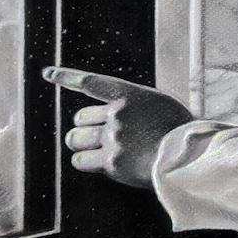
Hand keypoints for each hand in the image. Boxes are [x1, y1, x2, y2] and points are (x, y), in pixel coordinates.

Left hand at [42, 66, 193, 188]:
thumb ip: (136, 106)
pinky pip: (82, 160)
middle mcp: (117, 114)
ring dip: (81, 143)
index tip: (48, 73)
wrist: (189, 156)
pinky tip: (97, 163)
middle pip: (80, 118)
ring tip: (94, 149)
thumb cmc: (181, 131)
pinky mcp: (111, 162)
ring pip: (76, 138)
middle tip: (97, 135)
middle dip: (85, 127)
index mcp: (130, 95)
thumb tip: (114, 115)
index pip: (91, 82)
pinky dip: (85, 161)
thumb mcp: (160, 106)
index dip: (67, 77)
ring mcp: (113, 138)